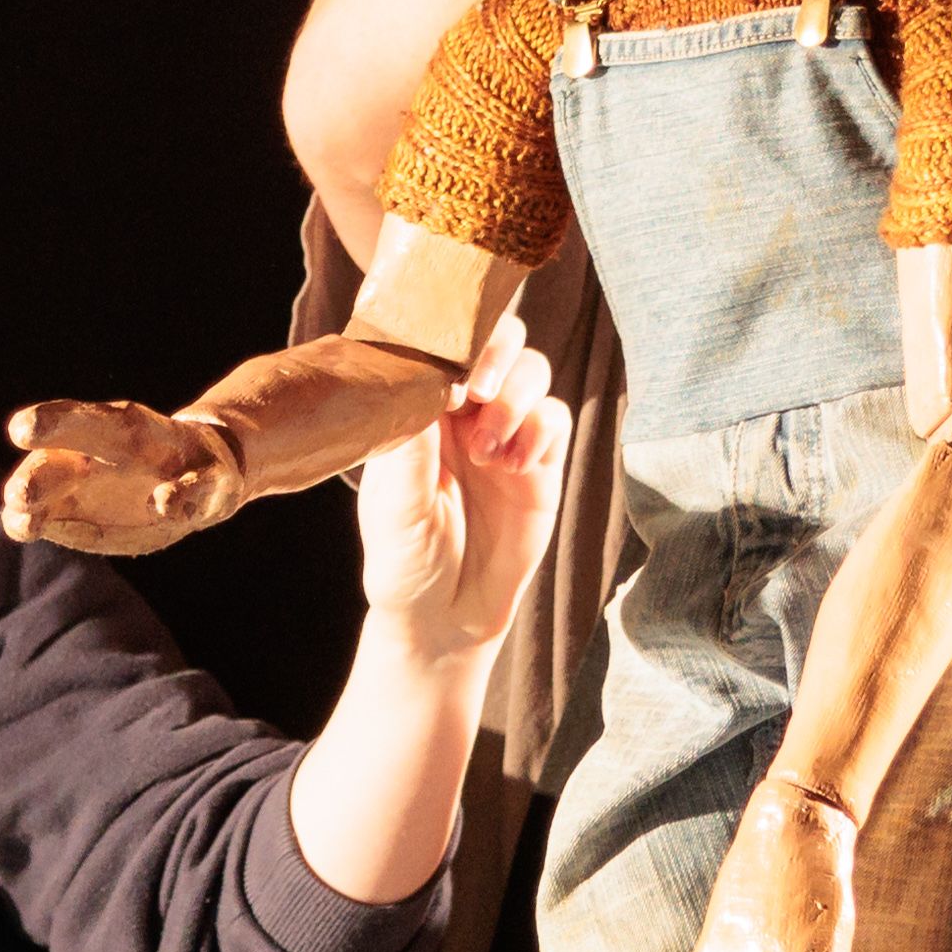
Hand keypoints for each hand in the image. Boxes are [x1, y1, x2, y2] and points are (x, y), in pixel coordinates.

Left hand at [0, 397, 241, 556]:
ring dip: (126, 448)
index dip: (40, 436)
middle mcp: (127, 442)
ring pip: (149, 443)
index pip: (58, 443)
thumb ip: (47, 511)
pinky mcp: (210, 478)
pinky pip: (198, 485)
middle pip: (96, 426)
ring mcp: (171, 457)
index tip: (17, 430)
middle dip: (62, 424)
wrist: (208, 471)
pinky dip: (183, 493)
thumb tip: (16, 519)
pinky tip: (166, 502)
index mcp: (89, 450)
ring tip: (96, 463)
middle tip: (21, 426)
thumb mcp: (88, 502)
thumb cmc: (129, 486)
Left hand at [350, 324, 567, 664]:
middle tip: (479, 391)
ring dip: (515, 399)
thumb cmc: (404, 559)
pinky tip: (515, 467)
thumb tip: (420, 382)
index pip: (441, 342)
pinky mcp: (541, 463)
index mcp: (419, 407)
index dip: (452, 335)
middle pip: (499, 338)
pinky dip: (541, 432)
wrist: (444, 616)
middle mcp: (466, 410)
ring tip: (489, 453)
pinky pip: (556, 419)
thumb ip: (411, 447)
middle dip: (496, 351)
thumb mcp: (395, 506)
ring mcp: (507, 432)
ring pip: (533, 370)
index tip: (448, 363)